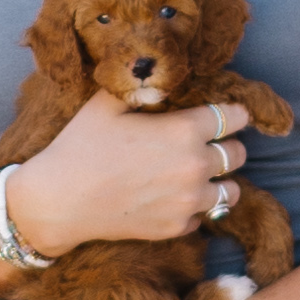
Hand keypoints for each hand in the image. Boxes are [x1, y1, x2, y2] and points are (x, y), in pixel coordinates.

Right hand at [11, 92, 259, 250]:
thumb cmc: (81, 146)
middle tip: (211, 144)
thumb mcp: (109, 102)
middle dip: (229, 145)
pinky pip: (203, 215)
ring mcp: (189, 201)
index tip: (231, 114)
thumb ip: (144, 85)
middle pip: (239, 154)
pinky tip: (174, 197)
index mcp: (184, 130)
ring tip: (201, 174)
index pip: (235, 117)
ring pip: (231, 190)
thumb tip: (161, 71)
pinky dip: (195, 207)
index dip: (235, 113)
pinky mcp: (177, 227)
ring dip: (220, 180)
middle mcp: (195, 166)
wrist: (61, 201)